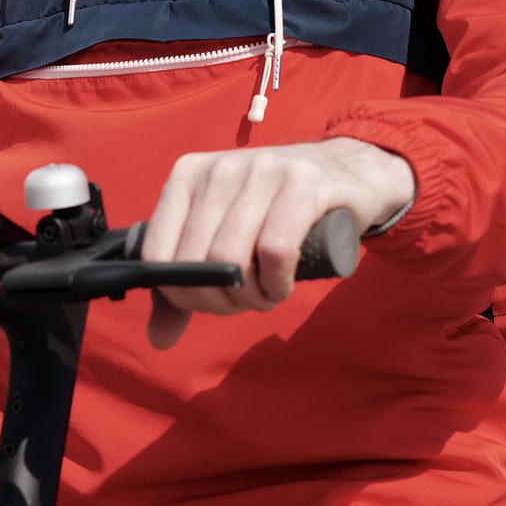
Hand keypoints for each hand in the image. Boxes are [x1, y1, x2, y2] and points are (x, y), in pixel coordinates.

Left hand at [138, 137, 413, 349]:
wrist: (347, 171)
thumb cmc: (277, 210)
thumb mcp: (225, 234)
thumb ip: (188, 283)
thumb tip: (159, 338)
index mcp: (188, 175)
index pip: (157, 253)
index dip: (180, 294)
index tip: (208, 302)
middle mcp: (220, 168)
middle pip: (195, 263)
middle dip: (218, 301)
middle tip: (245, 303)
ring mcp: (262, 170)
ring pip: (231, 259)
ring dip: (249, 297)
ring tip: (267, 295)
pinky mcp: (304, 184)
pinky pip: (274, 250)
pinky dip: (275, 283)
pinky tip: (283, 285)